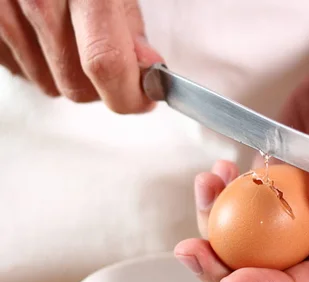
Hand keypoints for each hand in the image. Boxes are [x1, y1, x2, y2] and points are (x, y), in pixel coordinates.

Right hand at [0, 0, 161, 112]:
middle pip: (77, 87)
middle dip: (104, 85)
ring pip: (49, 84)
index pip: (106, 64)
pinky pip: (20, 69)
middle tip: (115, 60)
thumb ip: (128, 20)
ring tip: (78, 36)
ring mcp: (4, 10)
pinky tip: (50, 34)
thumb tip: (147, 66)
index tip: (145, 97)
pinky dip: (41, 62)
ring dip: (71, 74)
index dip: (131, 94)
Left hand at [174, 20, 308, 281]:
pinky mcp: (282, 172)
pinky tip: (216, 172)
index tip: (235, 280)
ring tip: (204, 187)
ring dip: (217, 231)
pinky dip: (222, 196)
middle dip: (228, 271)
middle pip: (278, 268)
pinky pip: (247, 201)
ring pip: (255, 239)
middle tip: (190, 251)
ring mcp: (301, 195)